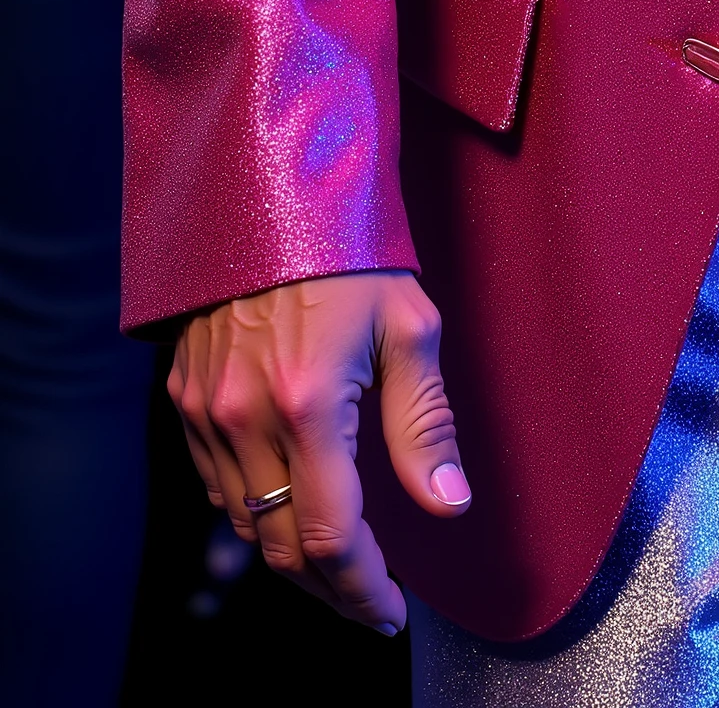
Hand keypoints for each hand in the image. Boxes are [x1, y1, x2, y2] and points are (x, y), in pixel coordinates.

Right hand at [167, 270, 470, 635]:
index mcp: (309, 403)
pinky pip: (214, 486)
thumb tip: (449, 505)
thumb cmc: (354, 253)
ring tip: (337, 565)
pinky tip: (289, 508)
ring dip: (289, 558)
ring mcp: (206, 410)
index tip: (390, 612)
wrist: (272, 190)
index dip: (362, 590)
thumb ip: (426, 425)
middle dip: (329, 588)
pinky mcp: (184, 397)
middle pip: (281, 549)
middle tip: (368, 600)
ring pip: (243, 525)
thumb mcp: (409, 326)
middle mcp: (245, 417)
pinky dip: (251, 514)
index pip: (330, 538)